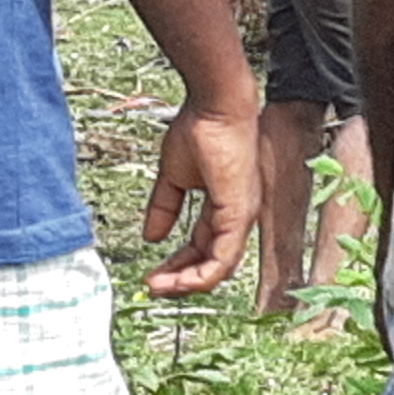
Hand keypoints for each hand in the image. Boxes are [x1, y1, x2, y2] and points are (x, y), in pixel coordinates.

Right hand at [139, 96, 265, 296]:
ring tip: (161, 288)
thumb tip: (151, 235)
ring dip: (188, 282)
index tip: (154, 274)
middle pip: (212, 263)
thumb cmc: (201, 130)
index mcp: (224, 208)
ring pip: (220, 267)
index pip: (203, 248)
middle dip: (181, 279)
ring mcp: (242, 216)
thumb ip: (165, 207)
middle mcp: (238, 216)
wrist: (214, 107)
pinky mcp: (240, 213)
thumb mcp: (174, 177)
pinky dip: (203, 273)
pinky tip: (181, 280)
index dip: (178, 265)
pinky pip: (225, 257)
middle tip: (155, 287)